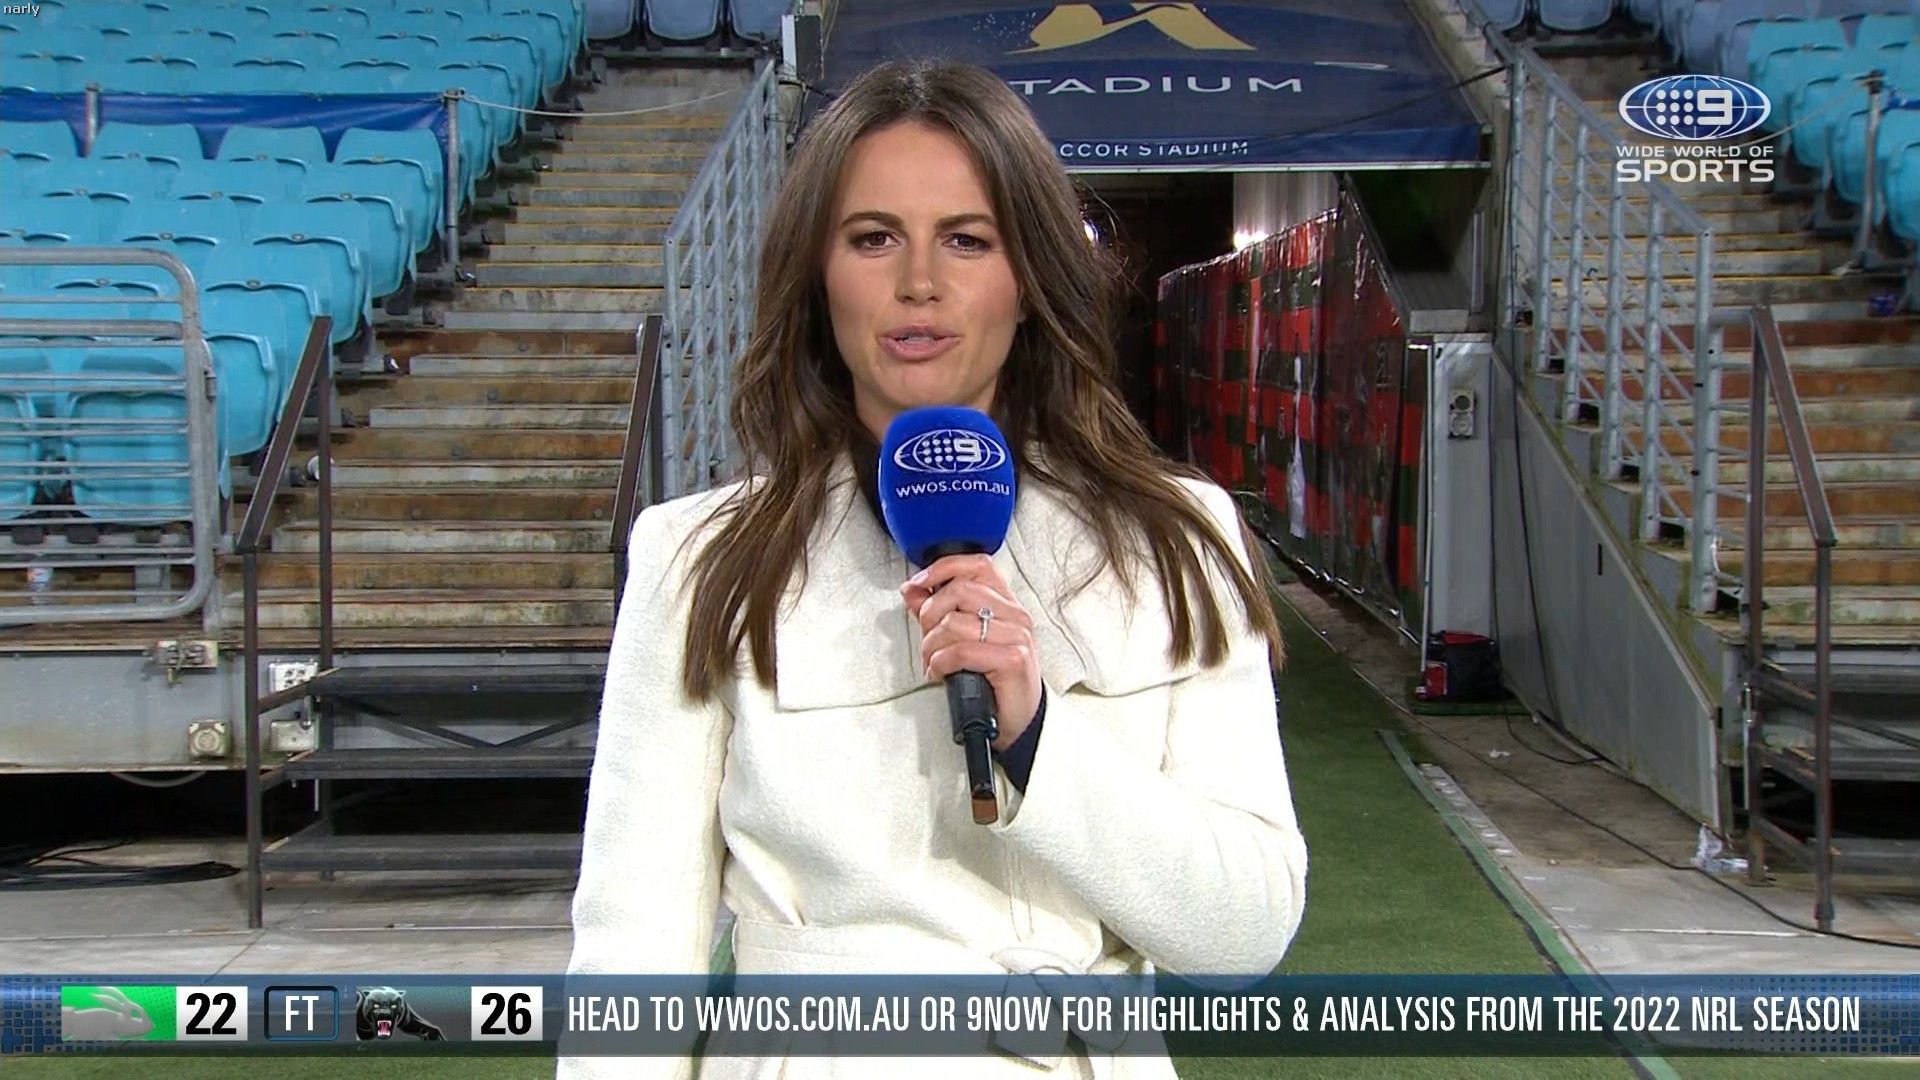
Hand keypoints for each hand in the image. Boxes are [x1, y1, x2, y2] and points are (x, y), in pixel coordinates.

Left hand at [900, 554, 1042, 751]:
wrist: (1019, 722)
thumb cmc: (994, 682)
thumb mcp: (964, 640)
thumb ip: (938, 611)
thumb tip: (912, 590)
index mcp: (1006, 604)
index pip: (976, 565)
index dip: (942, 569)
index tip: (919, 585)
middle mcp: (1015, 615)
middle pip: (958, 591)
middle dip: (929, 616)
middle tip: (927, 640)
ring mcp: (1016, 636)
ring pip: (954, 622)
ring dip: (930, 646)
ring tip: (932, 661)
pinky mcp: (1012, 660)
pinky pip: (961, 651)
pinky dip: (940, 663)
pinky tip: (940, 673)